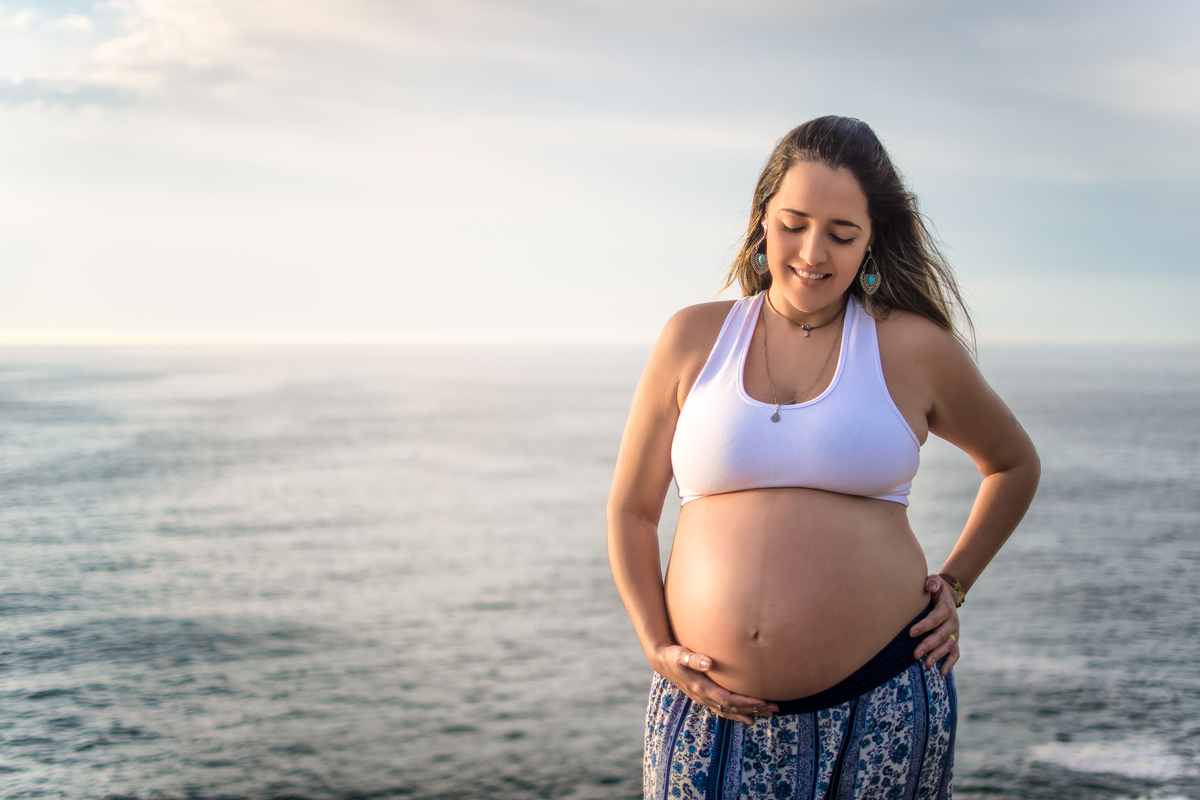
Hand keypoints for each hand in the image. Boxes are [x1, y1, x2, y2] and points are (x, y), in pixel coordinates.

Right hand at [653, 645, 778, 724]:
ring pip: (729, 711)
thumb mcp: (681, 655)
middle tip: (775, 708)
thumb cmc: (673, 655)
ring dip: (748, 713)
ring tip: (767, 714)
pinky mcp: (704, 697)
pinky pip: (723, 710)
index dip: (746, 702)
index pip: (728, 700)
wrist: (662, 661)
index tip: (763, 701)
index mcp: (701, 688)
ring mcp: (704, 699)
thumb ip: (694, 659)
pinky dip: (737, 714)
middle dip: (754, 709)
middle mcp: (704, 697)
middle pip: (733, 708)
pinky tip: (748, 717)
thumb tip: (707, 662)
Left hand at [909, 574, 960, 675]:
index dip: (924, 626)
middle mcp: (953, 622)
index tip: (911, 633)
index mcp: (946, 608)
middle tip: (915, 654)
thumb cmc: (934, 588)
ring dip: (937, 656)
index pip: (935, 618)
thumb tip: (929, 586)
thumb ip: (932, 582)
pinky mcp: (954, 640)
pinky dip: (950, 663)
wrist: (948, 595)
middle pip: (941, 635)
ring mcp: (954, 632)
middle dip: (928, 645)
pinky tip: (941, 673)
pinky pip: (955, 653)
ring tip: (926, 664)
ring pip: (948, 646)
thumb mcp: (934, 581)